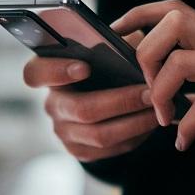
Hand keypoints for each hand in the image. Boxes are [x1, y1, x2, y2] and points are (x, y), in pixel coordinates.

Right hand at [23, 32, 158, 161]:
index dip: (56, 72)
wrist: (109, 94)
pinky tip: (150, 122)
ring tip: (158, 108)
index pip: (35, 73)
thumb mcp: (109, 47)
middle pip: (81, 109)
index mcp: (49, 73)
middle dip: (121, 101)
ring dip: (134, 122)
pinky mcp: (79, 150)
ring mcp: (63, 130)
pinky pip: (109, 149)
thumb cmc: (108, 64)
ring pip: (99, 135)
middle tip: (150, 93)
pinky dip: (135, 136)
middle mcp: (52, 104)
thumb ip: (115, 43)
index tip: (85, 67)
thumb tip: (134, 47)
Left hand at [111, 0, 194, 150]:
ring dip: (162, 94)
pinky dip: (189, 127)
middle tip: (147, 89)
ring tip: (164, 119)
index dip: (139, 14)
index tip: (116, 34)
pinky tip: (184, 142)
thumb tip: (160, 95)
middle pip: (173, 22)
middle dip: (146, 54)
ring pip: (182, 62)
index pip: (173, 9)